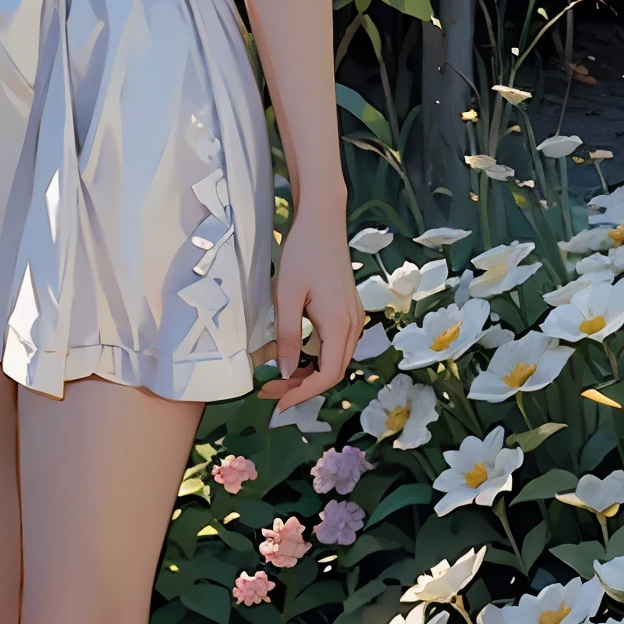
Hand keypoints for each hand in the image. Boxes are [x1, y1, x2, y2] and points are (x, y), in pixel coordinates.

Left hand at [256, 203, 363, 410]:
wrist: (322, 221)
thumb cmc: (303, 253)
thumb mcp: (287, 296)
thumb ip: (287, 337)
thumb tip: (285, 372)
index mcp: (339, 325)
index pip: (326, 375)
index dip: (302, 394)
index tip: (277, 403)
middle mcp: (352, 324)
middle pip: (332, 371)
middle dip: (301, 386)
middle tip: (270, 391)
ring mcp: (353, 316)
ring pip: (334, 359)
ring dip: (307, 372)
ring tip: (277, 376)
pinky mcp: (348, 309)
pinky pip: (335, 344)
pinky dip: (315, 356)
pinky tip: (294, 354)